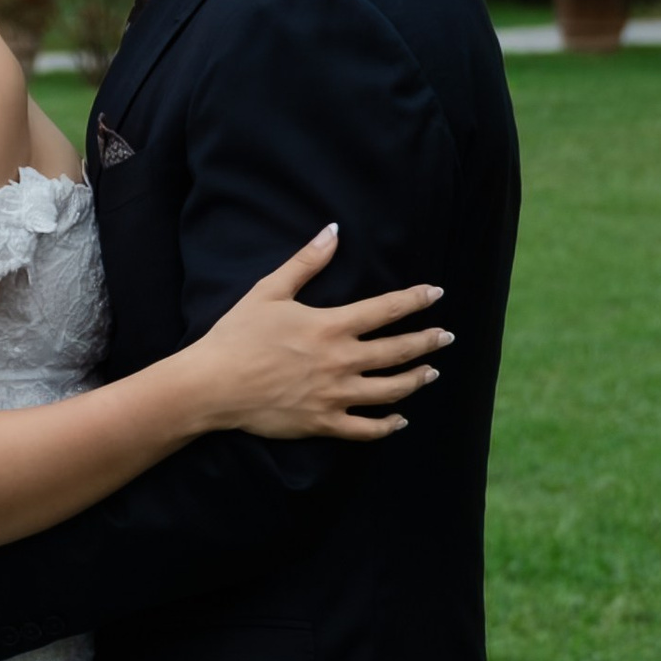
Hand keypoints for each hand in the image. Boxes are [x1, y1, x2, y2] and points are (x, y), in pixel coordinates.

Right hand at [190, 226, 449, 443]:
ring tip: (431, 373)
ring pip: (390, 390)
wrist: (213, 384)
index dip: (415, 300)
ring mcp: (335, 395)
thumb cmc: (237, 335)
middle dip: (428, 342)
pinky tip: (400, 420)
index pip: (386, 310)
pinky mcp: (323, 423)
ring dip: (416, 380)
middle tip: (447, 337)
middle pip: (398, 351)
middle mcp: (341, 361)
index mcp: (331, 326)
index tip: (437, 294)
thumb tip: (332, 231)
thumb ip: (306, 262)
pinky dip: (387, 426)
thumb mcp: (269, 290)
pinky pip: (366, 429)